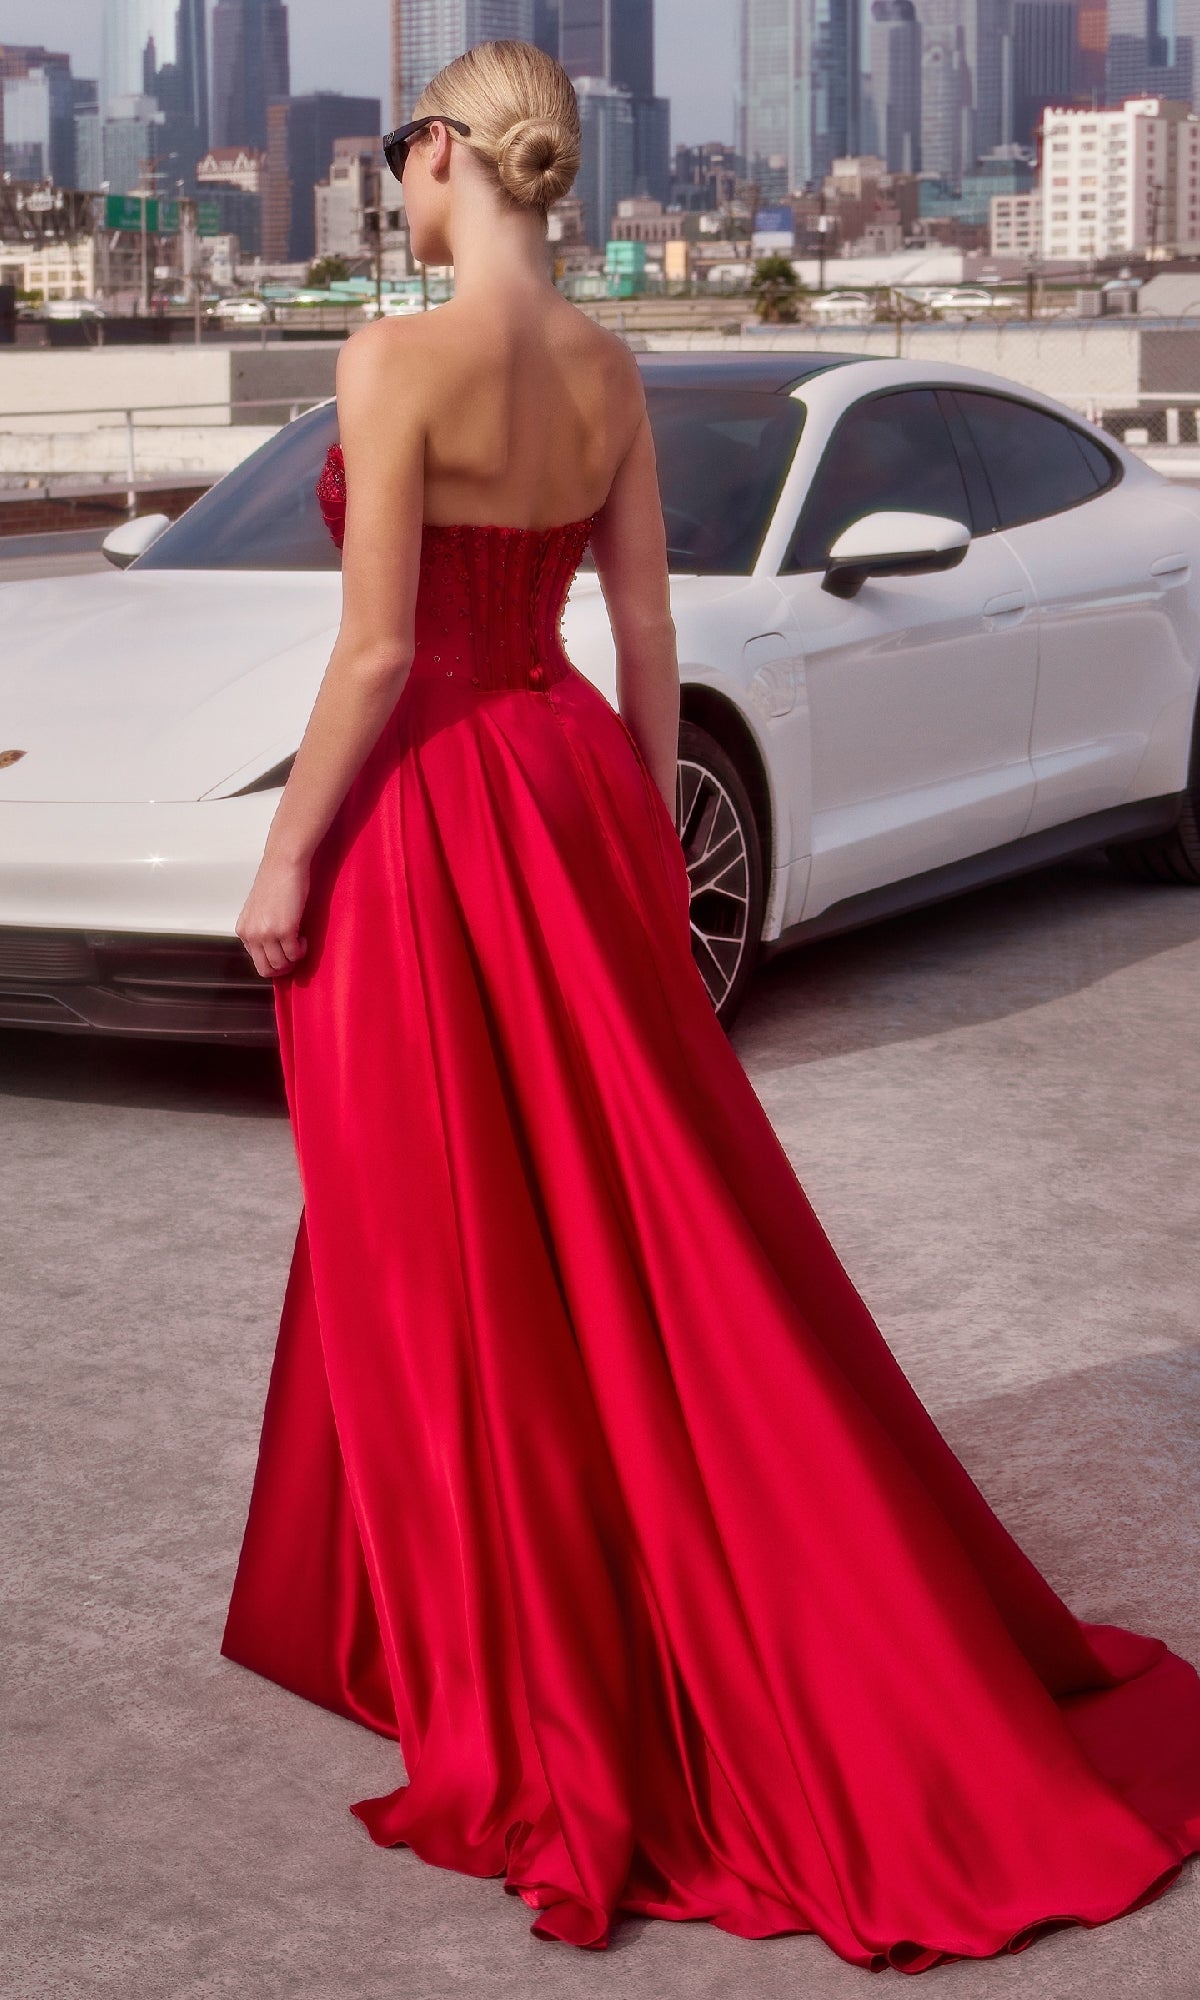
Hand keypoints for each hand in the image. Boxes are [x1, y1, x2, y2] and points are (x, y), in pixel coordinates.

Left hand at [235, 854, 310, 978]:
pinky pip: (294, 954)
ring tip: (299, 942)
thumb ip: (261, 929)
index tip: (284, 956)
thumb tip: (272, 948)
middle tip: (294, 955)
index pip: (256, 961)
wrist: (283, 863)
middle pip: (267, 968)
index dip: (273, 962)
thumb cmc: (275, 880)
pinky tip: (303, 937)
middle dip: (283, 967)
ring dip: (294, 958)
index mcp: (243, 929)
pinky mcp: (284, 930)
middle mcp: (251, 934)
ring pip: (281, 964)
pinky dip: (302, 950)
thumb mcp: (259, 910)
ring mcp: (267, 933)